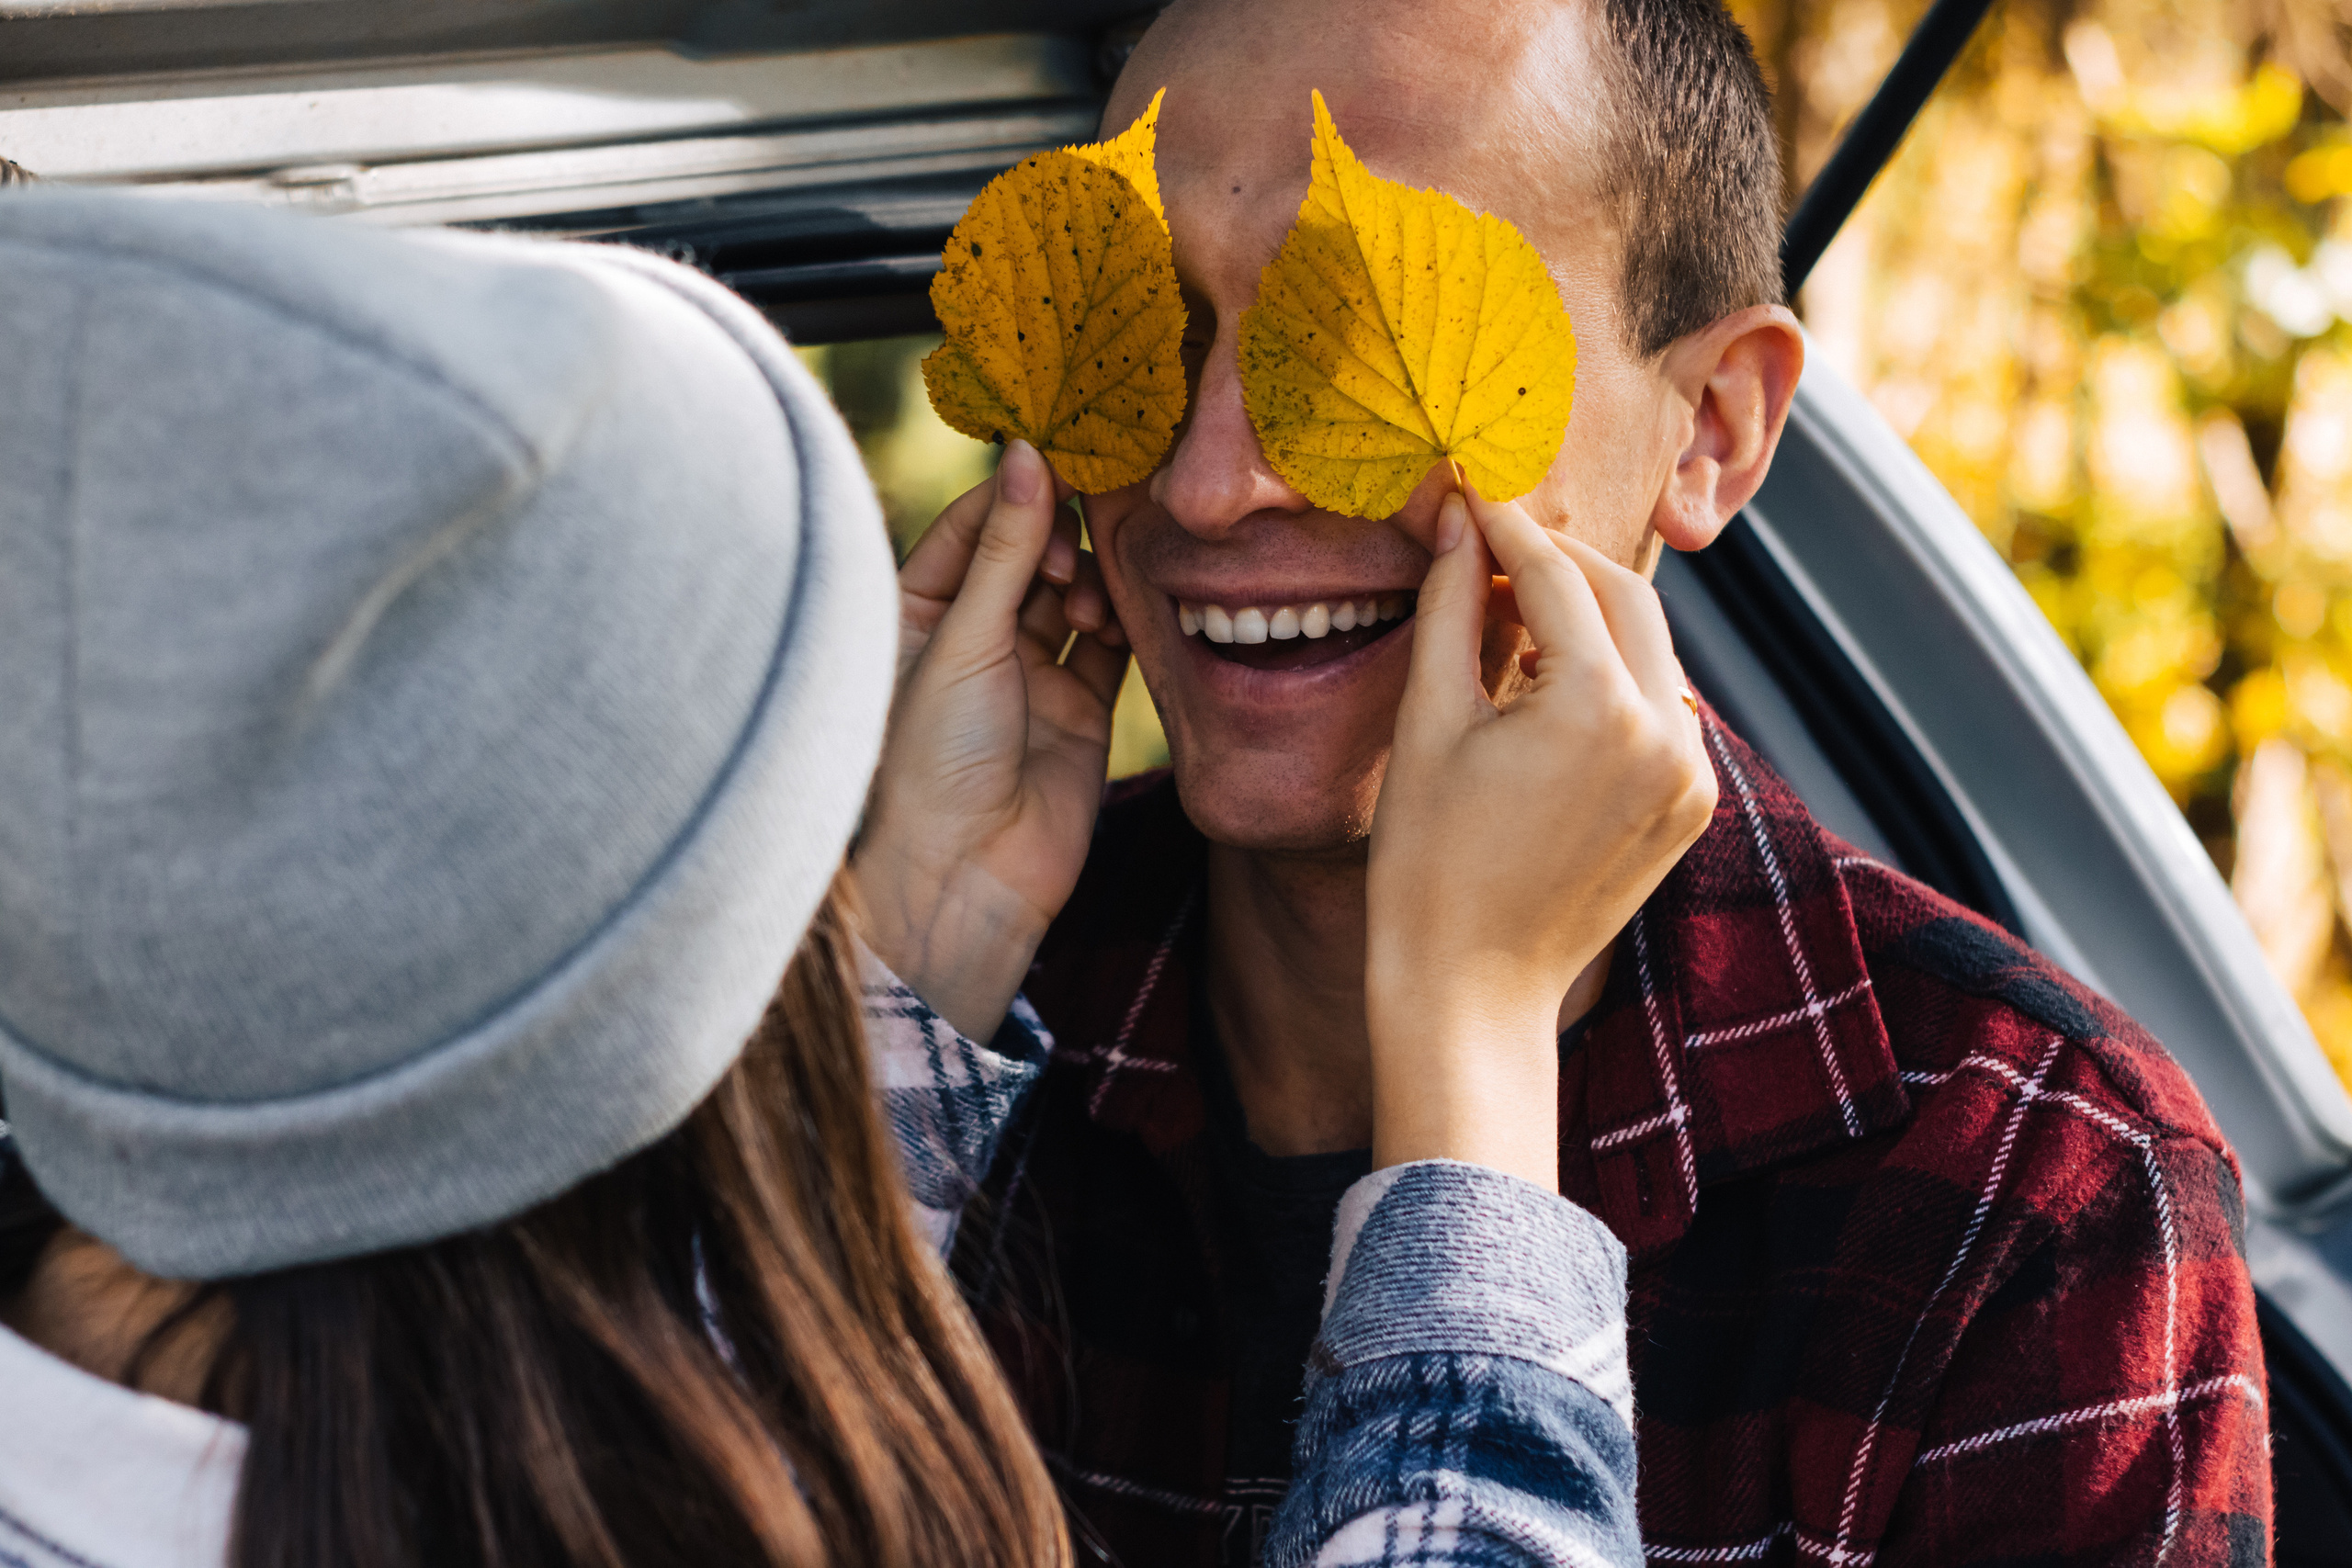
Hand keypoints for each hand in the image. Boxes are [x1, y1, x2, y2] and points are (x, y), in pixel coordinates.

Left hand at [852, 440, 1129, 1040]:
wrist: (967, 878)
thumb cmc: (933, 761)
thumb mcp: (964, 640)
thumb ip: (1005, 548)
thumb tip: (1027, 455)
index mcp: (916, 614)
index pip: (971, 527)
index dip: (1015, 495)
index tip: (1058, 463)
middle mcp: (972, 639)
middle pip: (1029, 554)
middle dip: (1059, 540)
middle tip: (1071, 549)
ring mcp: (1029, 675)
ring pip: (1075, 596)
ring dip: (1090, 583)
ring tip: (1086, 604)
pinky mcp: (1081, 710)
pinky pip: (1113, 645)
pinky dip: (1125, 622)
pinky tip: (1126, 613)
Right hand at [1365, 489, 1717, 1187]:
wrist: (1471, 992)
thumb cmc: (1426, 866)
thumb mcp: (1426, 723)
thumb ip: (1447, 608)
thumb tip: (1454, 521)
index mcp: (1595, 706)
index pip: (1554, 573)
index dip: (1502, 527)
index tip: (1464, 493)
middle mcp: (1665, 731)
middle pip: (1621, 592)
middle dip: (1556, 560)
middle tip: (1485, 547)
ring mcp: (1691, 771)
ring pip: (1646, 644)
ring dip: (1586, 615)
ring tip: (1506, 621)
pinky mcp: (1693, 802)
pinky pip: (1658, 703)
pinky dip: (1610, 677)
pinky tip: (1545, 690)